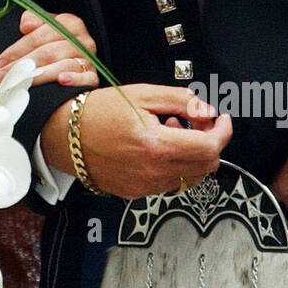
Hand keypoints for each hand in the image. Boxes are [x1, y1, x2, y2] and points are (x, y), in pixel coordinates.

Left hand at [0, 9, 99, 87]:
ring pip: (63, 66)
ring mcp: (89, 59)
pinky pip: (86, 79)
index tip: (1, 62)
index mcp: (70, 23)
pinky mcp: (93, 77)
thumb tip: (26, 25)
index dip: (17, 50)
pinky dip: (74, 80)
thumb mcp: (46, 27)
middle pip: (48, 52)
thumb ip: (34, 20)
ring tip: (21, 84)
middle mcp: (82, 40)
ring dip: (39, 76)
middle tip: (3, 77)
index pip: (38, 36)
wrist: (78, 58)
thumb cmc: (58, 43)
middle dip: (22, 66)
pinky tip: (61, 81)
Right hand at [40, 83, 232, 197]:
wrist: (64, 136)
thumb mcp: (142, 94)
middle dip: (210, 141)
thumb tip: (208, 111)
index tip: (221, 119)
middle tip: (196, 120)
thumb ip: (181, 101)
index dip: (223, 131)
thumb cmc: (98, 112)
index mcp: (157, 145)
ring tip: (170, 129)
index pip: (209, 147)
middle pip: (206, 165)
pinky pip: (169, 182)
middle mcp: (154, 172)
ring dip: (192, 153)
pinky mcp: (137, 193)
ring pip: (190, 177)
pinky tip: (157, 145)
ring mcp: (146, 187)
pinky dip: (174, 164)